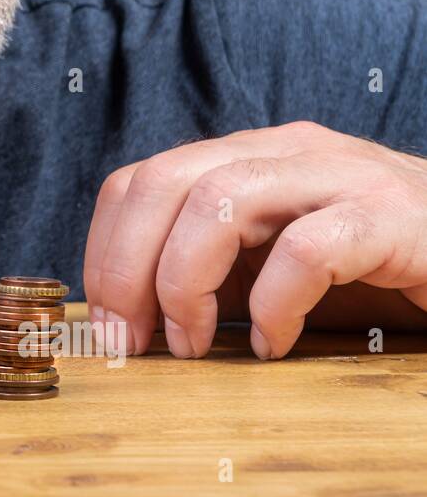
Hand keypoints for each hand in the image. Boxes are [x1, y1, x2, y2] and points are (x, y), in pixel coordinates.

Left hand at [83, 121, 426, 359]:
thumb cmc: (373, 268)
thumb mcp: (268, 265)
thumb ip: (207, 272)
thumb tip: (125, 318)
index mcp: (246, 158)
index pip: (139, 180)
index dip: (105, 252)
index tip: (108, 324)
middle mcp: (285, 152)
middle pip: (163, 182)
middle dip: (126, 269)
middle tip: (130, 342)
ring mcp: (339, 176)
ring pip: (220, 200)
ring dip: (184, 282)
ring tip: (194, 344)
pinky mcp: (391, 217)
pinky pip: (307, 250)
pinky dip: (274, 303)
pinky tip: (274, 342)